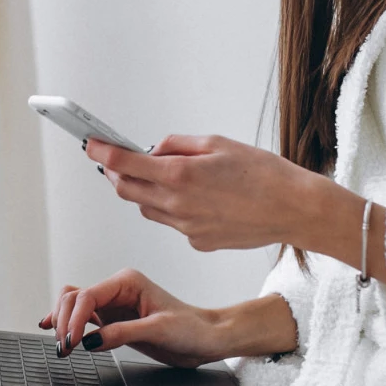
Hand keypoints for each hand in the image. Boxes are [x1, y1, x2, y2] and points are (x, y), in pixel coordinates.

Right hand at [38, 269, 278, 366]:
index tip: (72, 341)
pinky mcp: (113, 321)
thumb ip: (122, 333)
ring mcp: (113, 306)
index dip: (74, 318)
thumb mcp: (158, 330)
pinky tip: (58, 333)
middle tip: (64, 346)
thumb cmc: (191, 329)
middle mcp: (116, 290)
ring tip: (61, 345)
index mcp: (126, 283)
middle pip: (73, 297)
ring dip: (63, 322)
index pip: (87, 296)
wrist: (206, 339)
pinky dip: (69, 325)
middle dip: (63, 319)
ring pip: (73, 306)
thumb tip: (90, 341)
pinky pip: (83, 320)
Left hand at [87, 134, 354, 252]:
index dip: (101, 153)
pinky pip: (173, 223)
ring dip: (143, 192)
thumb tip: (153, 150)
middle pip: (127, 191)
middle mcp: (177, 205)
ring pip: (147, 209)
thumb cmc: (263, 173)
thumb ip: (178, 146)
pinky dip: (172, 209)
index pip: (124, 163)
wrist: (294, 209)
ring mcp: (186, 228)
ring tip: (160, 176)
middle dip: (116, 174)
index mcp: (180, 175)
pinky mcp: (198, 242)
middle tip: (115, 160)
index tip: (90, 145)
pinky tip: (196, 198)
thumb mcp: (217, 143)